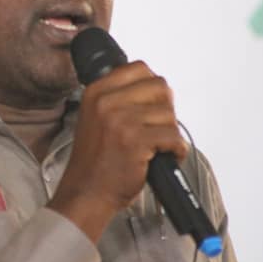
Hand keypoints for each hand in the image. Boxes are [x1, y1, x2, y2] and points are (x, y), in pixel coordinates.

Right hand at [47, 60, 187, 242]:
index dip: (152, 87)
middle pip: (159, 87)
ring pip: (168, 113)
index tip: (150, 105)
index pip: (139, 68)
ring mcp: (121, 120)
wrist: (86, 193)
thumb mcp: (96, 118)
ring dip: (169, 133)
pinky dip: (175, 150)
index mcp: (96, 91)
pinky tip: (163, 157)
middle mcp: (106, 101)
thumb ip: (119, 98)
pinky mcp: (135, 141)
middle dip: (165, 109)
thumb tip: (156, 87)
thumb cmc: (95, 161)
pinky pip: (173, 136)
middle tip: (155, 128)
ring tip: (156, 147)